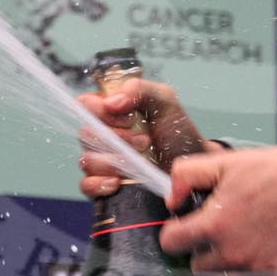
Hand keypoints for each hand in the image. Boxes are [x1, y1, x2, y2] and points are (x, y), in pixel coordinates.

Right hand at [77, 78, 215, 198]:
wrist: (191, 167)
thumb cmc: (176, 133)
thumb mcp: (164, 101)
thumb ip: (138, 90)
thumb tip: (111, 102)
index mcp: (111, 111)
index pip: (86, 105)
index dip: (101, 111)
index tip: (130, 117)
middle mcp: (102, 135)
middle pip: (85, 134)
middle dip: (117, 138)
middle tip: (145, 141)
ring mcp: (101, 161)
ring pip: (86, 160)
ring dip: (113, 161)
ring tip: (141, 161)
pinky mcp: (103, 185)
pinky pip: (86, 185)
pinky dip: (99, 183)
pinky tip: (119, 181)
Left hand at [160, 145, 276, 275]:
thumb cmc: (275, 170)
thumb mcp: (225, 161)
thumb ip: (186, 176)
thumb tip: (171, 199)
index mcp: (214, 226)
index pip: (171, 243)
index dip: (175, 231)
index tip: (186, 225)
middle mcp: (232, 254)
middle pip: (198, 266)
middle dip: (204, 249)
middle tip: (222, 230)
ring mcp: (257, 269)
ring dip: (228, 270)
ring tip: (243, 248)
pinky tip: (258, 271)